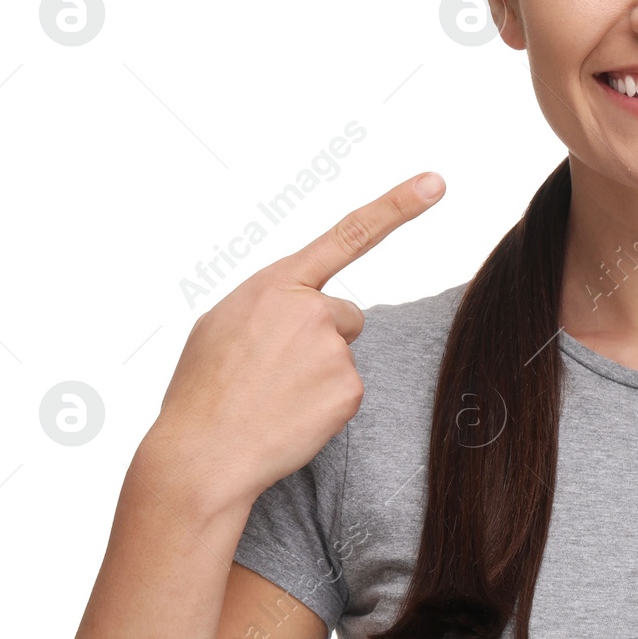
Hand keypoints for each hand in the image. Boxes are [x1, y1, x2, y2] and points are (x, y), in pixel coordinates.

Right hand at [147, 172, 446, 502]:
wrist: (202, 455)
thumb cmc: (204, 390)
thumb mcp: (221, 323)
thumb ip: (269, 301)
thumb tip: (299, 304)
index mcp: (277, 284)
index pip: (348, 234)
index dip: (398, 205)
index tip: (436, 183)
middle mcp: (312, 309)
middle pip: (345, 315)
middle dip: (318, 340)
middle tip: (271, 372)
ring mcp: (334, 350)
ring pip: (343, 356)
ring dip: (317, 374)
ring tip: (271, 396)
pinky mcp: (349, 390)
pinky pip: (346, 391)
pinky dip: (323, 406)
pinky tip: (288, 416)